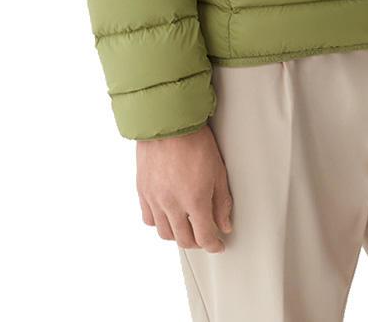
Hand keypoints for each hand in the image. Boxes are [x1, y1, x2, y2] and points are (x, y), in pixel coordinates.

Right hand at [136, 124, 232, 252]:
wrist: (168, 122)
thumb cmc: (195, 141)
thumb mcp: (218, 171)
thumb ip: (221, 202)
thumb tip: (225, 225)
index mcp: (195, 201)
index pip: (204, 237)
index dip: (214, 245)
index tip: (218, 244)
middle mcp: (172, 205)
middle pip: (184, 240)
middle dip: (197, 242)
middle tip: (205, 237)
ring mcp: (155, 199)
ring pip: (165, 233)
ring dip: (178, 234)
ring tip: (187, 226)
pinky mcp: (142, 192)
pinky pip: (149, 219)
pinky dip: (159, 222)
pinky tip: (168, 215)